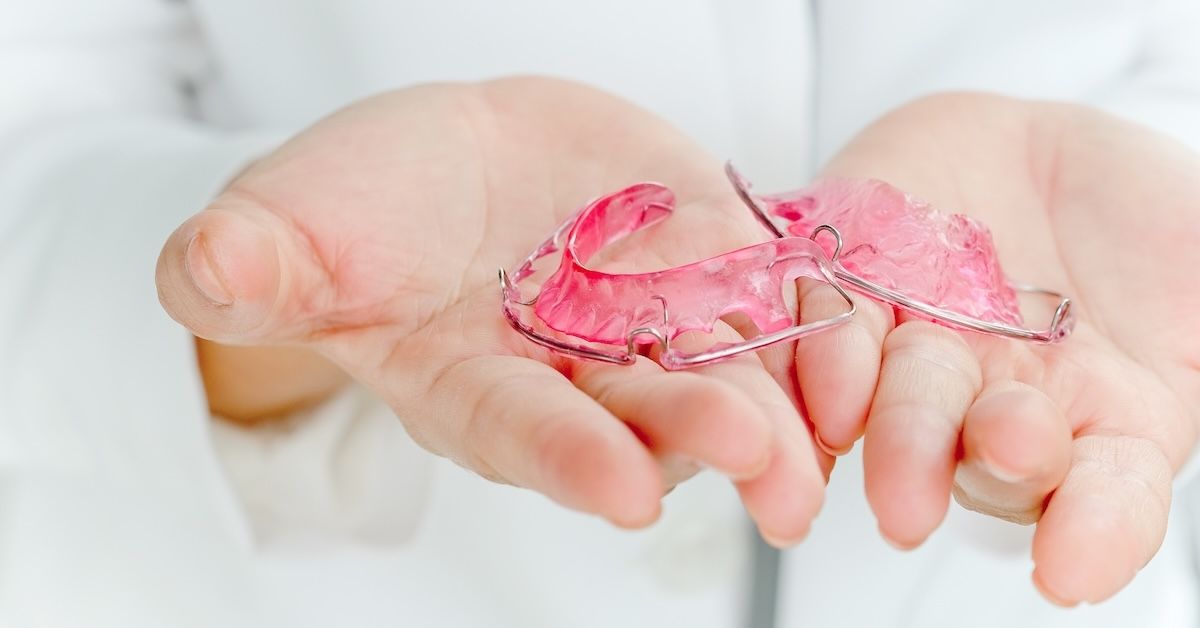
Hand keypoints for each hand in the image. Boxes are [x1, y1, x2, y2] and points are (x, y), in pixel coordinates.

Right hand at [156, 77, 827, 541]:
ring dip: (783, 400)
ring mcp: (650, 319)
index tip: (622, 489)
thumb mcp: (287, 226)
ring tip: (830, 427)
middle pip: (647, 418)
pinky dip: (814, 314)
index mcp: (476, 386)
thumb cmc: (355, 212)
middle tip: (760, 468)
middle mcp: (575, 374)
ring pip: (727, 369)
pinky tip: (862, 332)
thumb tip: (204, 268)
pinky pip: (771, 292)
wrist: (448, 165)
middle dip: (701, 440)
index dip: (570, 458)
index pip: (524, 432)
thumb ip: (257, 261)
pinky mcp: (705, 256)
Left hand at [793, 93, 1199, 603]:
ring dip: (888, 422)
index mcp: (1106, 418)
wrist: (1057, 149)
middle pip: (976, 448)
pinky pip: (828, 320)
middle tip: (991, 446)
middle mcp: (1000, 398)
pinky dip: (820, 349)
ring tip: (870, 426)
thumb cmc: (1150, 225)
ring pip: (894, 395)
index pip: (1103, 495)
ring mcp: (921, 341)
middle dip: (972, 460)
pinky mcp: (855, 281)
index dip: (1091, 534)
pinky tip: (825, 370)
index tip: (1067, 573)